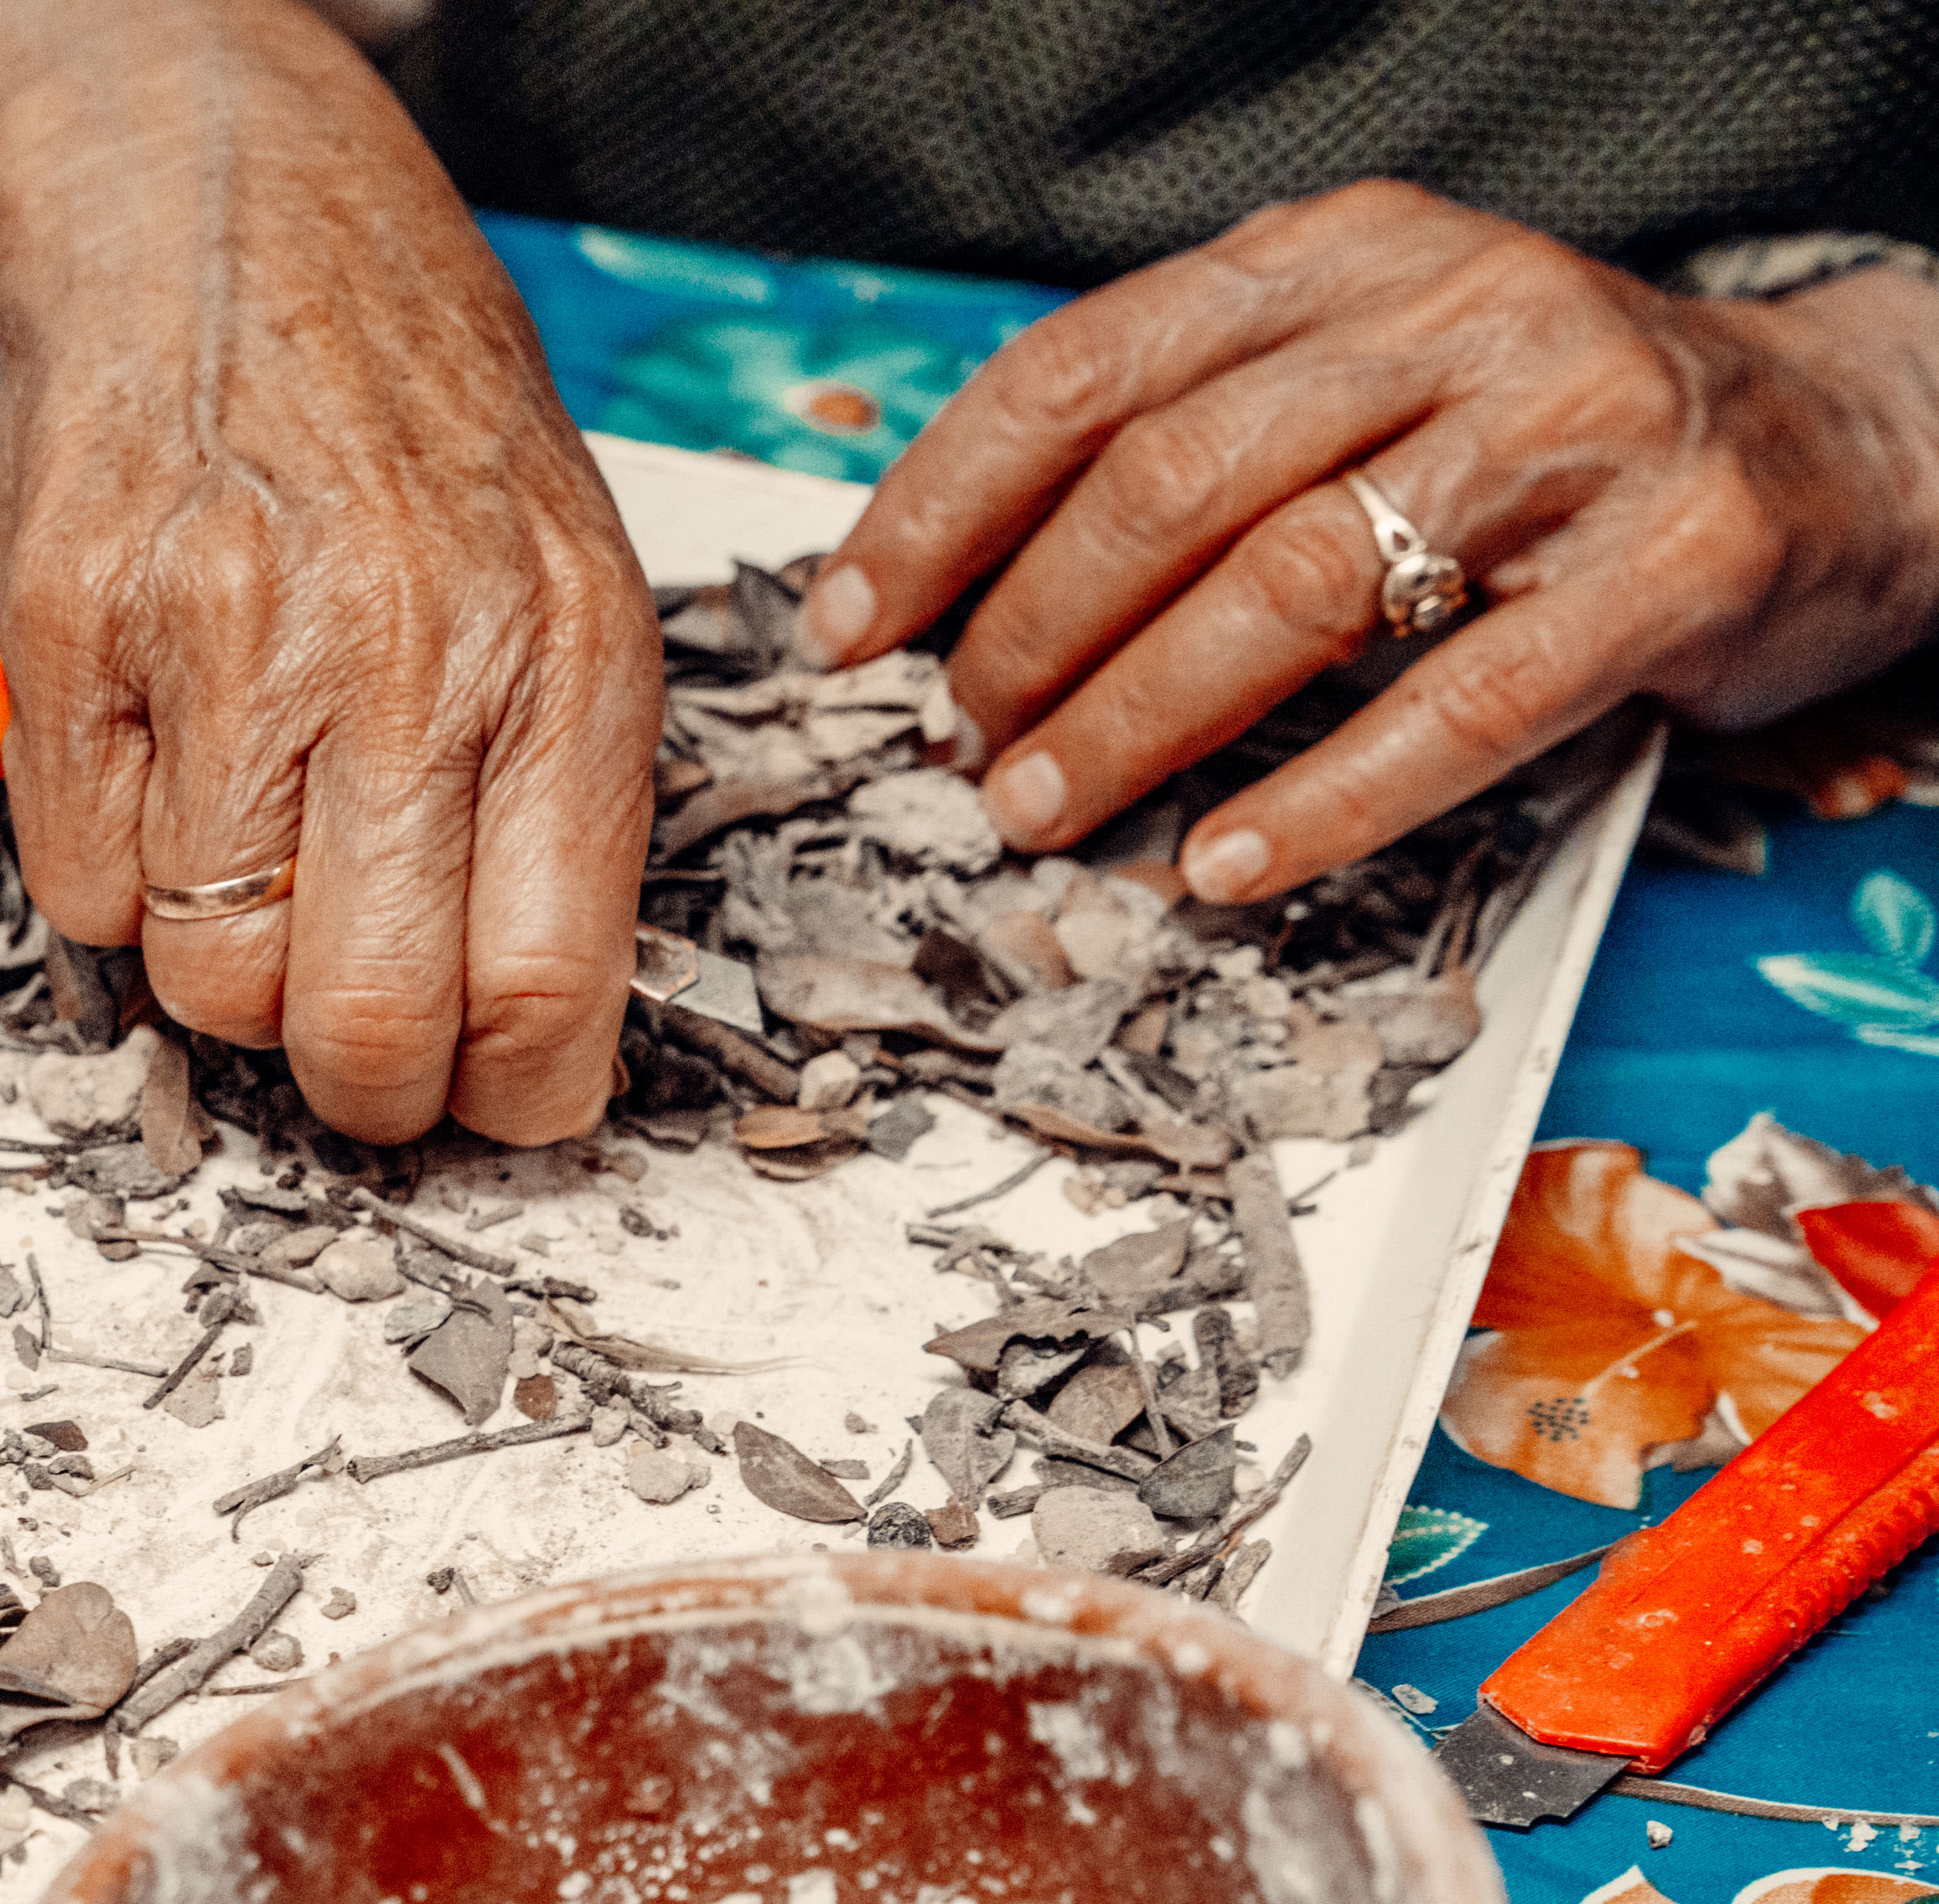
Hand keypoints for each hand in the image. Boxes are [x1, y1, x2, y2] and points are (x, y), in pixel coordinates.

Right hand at [0, 0, 658, 1141]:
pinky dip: (106, 869)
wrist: (227, 215)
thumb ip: (549, 797)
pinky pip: (80, 881)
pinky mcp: (76, 629)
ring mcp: (231, 638)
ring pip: (208, 970)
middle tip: (344, 1046)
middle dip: (351, 1080)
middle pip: (366, 1019)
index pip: (547, 991)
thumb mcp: (555, 583)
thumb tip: (519, 1033)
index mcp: (566, 654)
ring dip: (216, 961)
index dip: (502, 1101)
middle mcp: (410, 650)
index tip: (477, 1103)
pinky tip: (150, 763)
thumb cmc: (400, 420)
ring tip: (242, 853)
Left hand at [803, 182, 1938, 902]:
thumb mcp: (1360, 377)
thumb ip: (1188, 440)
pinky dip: (1326, 797)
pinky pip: (1465, 700)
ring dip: (1137, 719)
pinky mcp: (1679, 559)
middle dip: (1030, 632)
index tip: (849, 624)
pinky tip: (1227, 863)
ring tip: (1045, 810)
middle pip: (1169, 483)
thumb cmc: (1541, 438)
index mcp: (1344, 255)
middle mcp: (1456, 312)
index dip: (942, 508)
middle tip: (962, 746)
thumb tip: (959, 586)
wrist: (1839, 440)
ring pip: (1295, 584)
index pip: (1083, 372)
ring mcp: (1575, 432)